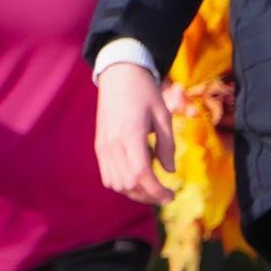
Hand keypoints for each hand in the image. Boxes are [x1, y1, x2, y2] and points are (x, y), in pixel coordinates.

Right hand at [95, 60, 176, 205]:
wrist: (119, 75)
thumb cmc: (145, 92)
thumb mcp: (163, 115)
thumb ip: (167, 145)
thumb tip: (169, 171)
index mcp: (131, 134)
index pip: (142, 175)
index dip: (157, 191)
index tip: (171, 196)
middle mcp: (113, 144)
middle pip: (128, 184)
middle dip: (148, 195)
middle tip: (165, 194)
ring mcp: (103, 146)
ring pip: (116, 184)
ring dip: (135, 192)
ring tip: (151, 189)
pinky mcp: (99, 146)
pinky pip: (107, 176)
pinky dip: (122, 184)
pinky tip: (136, 180)